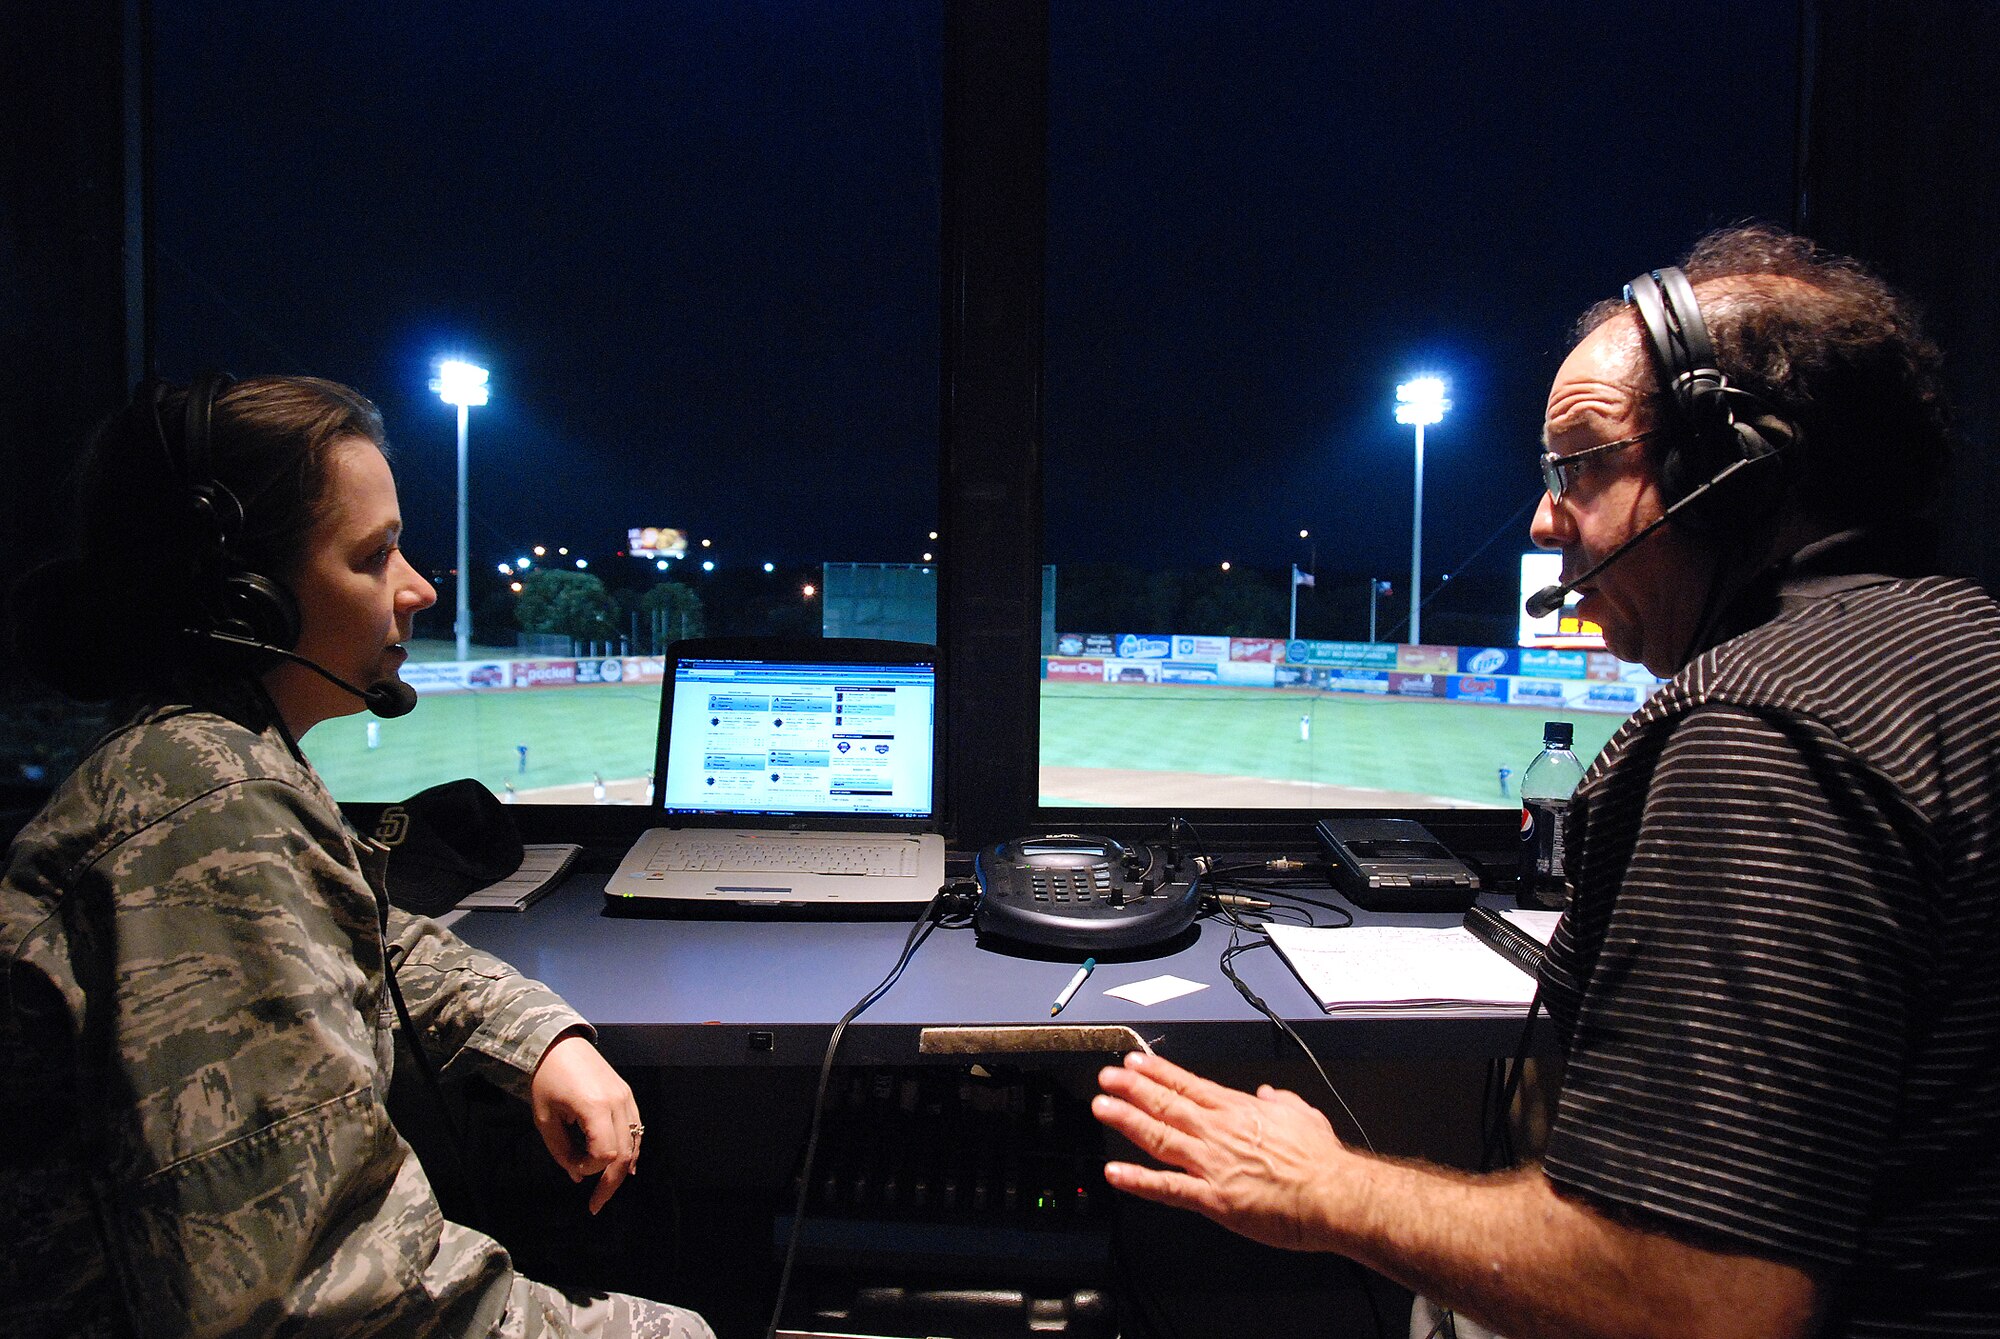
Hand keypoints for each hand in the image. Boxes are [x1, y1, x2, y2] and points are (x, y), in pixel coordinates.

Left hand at [529, 1032, 643, 1214]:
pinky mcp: (627, 1094)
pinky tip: (624, 1167)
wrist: (558, 1044)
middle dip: (611, 1182)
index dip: (590, 1167)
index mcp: (595, 1107)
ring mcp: (626, 1097)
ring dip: (622, 1169)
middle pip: (625, 1153)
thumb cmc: (546, 1079)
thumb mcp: (546, 1119)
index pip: (605, 1153)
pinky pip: (636, 1129)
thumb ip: (562, 1151)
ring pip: (635, 1143)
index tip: (573, 1166)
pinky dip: (631, 1150)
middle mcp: (618, 1102)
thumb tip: (578, 1176)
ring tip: (607, 1188)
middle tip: (596, 1204)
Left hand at [1092, 1051, 1349, 1251]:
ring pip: (1159, 1137)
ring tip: (1102, 1107)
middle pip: (1166, 1104)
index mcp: (1239, 1110)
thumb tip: (1270, 1094)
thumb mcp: (1304, 1114)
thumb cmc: (1322, 1161)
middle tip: (1106, 1077)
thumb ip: (1282, 1102)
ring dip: (1127, 1120)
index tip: (1134, 1062)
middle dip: (1132, 1088)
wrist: (1334, 1193)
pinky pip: (1167, 1188)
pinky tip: (1115, 1172)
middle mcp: (1218, 1131)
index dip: (1157, 1072)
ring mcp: (1212, 1164)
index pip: (1188, 1085)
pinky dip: (1138, 1180)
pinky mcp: (1214, 1198)